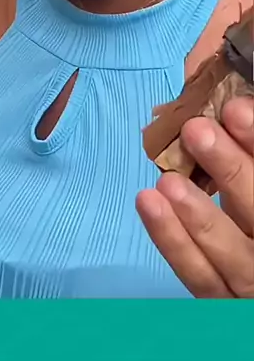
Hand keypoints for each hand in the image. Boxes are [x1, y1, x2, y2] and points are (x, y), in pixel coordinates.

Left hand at [136, 97, 253, 296]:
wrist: (250, 266)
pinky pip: (201, 278)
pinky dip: (173, 243)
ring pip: (231, 255)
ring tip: (168, 180)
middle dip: (233, 170)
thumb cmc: (246, 206)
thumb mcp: (248, 174)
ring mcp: (252, 282)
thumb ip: (241, 143)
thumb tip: (212, 88)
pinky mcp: (225, 304)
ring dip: (200, 217)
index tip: (235, 109)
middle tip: (197, 131)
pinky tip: (149, 204)